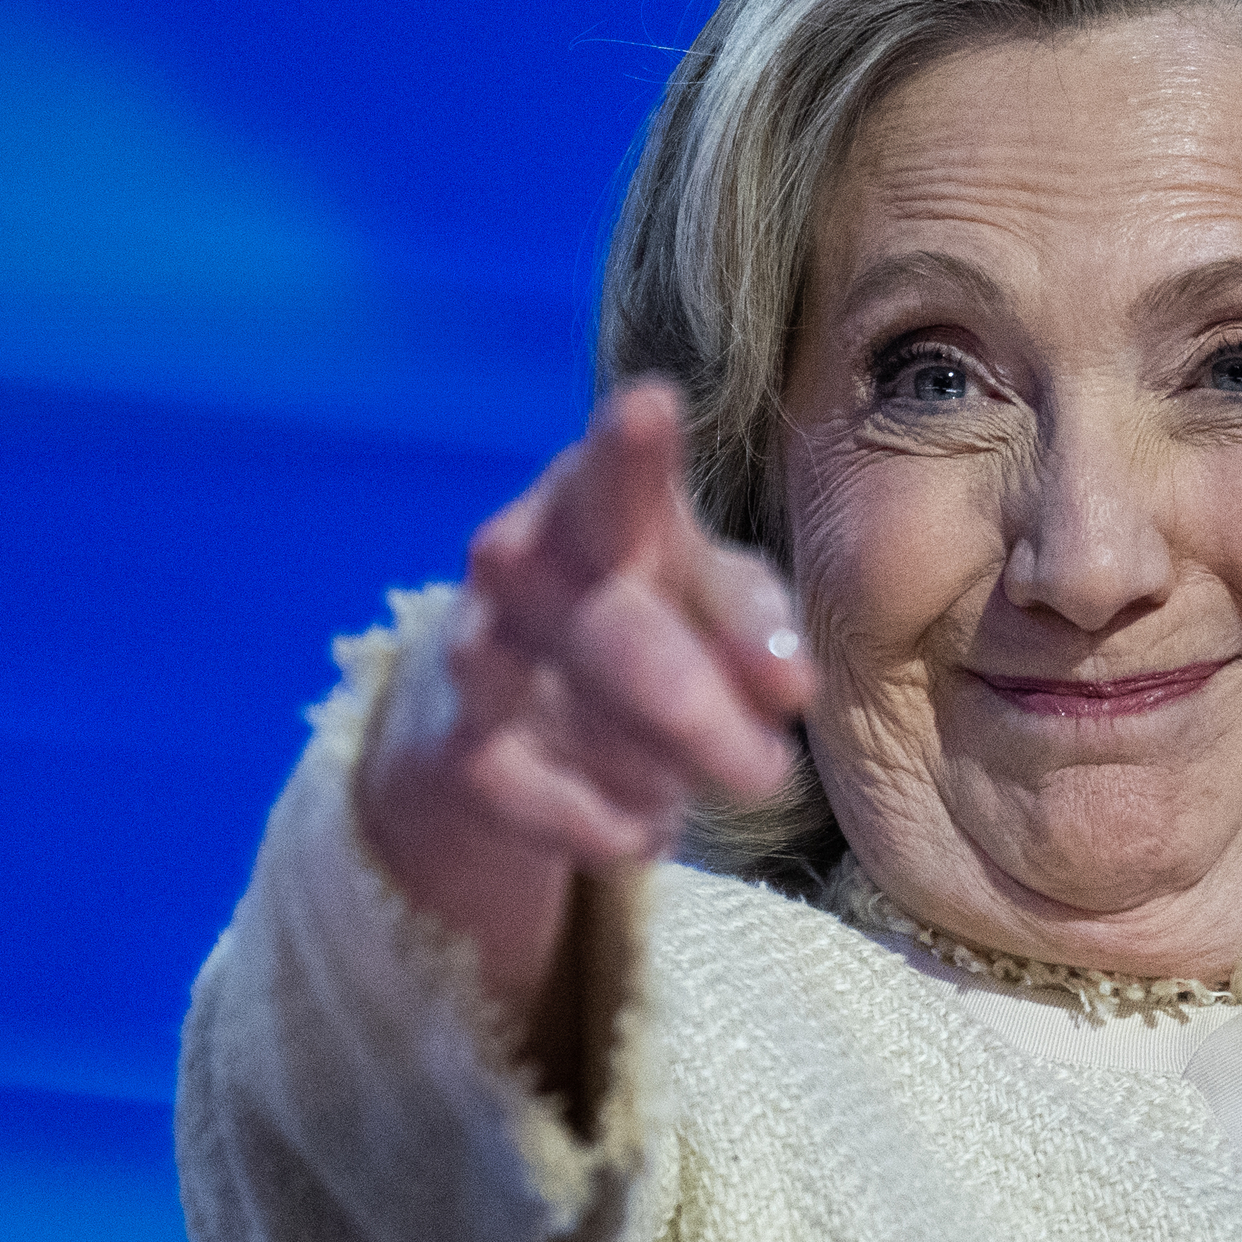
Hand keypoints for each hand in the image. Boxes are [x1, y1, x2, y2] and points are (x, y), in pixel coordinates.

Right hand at [357, 380, 813, 1035]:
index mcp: (596, 495)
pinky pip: (525, 792)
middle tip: (767, 776)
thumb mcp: (710, 598)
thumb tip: (789, 686)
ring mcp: (475, 648)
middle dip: (695, 712)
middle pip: (611, 627)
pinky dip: (598, 825)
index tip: (646, 411)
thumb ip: (754, 623)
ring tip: (707, 789)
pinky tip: (644, 831)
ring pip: (562, 707)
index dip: (630, 450)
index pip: (612, 467)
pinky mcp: (453, 744)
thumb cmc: (641, 617)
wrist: (500, 708)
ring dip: (653, 761)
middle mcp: (521, 557)